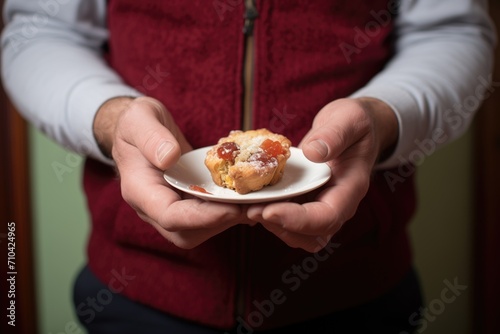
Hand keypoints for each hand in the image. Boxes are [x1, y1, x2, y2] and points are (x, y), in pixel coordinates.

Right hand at [93, 96, 250, 248]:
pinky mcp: (187, 203)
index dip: (202, 217)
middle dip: (220, 223)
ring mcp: (171, 207)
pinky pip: (207, 216)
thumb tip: (170, 158)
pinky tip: (248, 198)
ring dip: (227, 220)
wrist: (138, 130)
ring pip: (199, 230)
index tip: (231, 209)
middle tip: (250, 206)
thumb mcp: (139, 119)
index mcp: (139, 191)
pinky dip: (228, 211)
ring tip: (254, 203)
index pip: (169, 216)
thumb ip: (151, 137)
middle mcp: (154, 207)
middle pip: (186, 233)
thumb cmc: (136, 123)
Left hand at [247, 98, 398, 251]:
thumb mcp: (349, 118)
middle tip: (250, 209)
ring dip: (271, 225)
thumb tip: (313, 153)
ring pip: (297, 234)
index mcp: (350, 188)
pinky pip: (286, 220)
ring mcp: (320, 205)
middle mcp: (336, 203)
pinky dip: (267, 215)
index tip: (269, 210)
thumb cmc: (354, 123)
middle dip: (279, 227)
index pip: (327, 217)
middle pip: (311, 235)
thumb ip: (334, 134)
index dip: (298, 220)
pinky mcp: (304, 201)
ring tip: (246, 207)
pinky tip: (248, 201)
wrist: (352, 128)